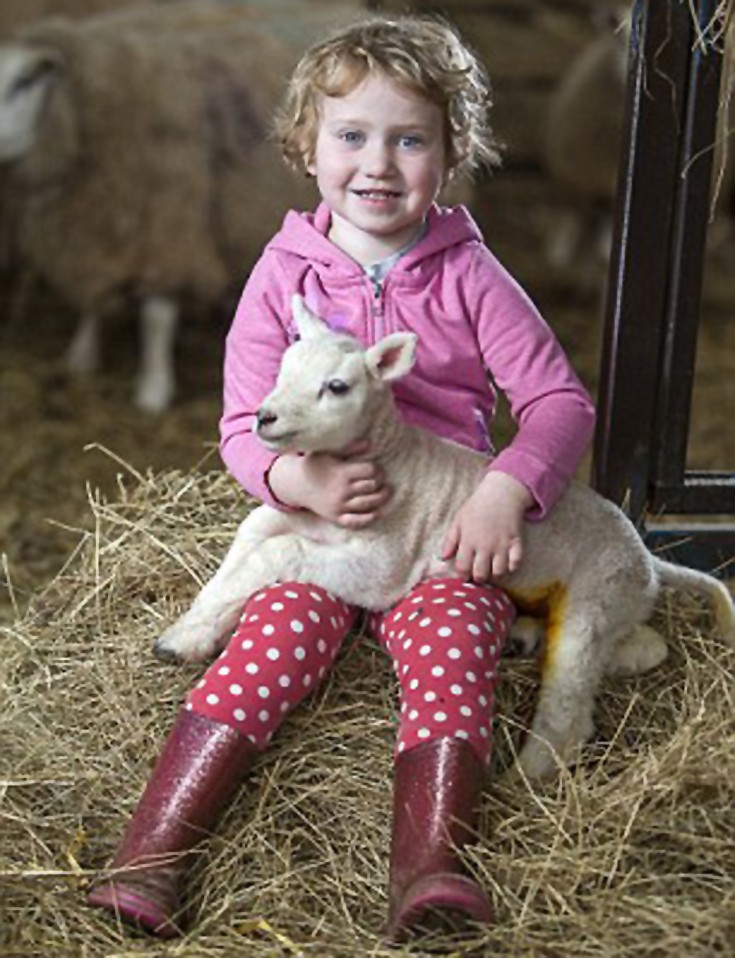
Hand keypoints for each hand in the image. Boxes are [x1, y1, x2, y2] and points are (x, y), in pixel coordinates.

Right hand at [267, 440, 391, 528]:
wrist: (297, 484)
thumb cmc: (316, 465)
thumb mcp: (330, 453)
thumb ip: (350, 449)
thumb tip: (369, 443)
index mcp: (342, 473)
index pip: (370, 470)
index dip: (378, 469)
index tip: (378, 468)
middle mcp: (342, 490)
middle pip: (372, 486)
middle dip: (381, 481)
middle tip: (382, 479)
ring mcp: (339, 506)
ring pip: (368, 503)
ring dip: (382, 498)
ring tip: (387, 492)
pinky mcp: (337, 518)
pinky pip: (355, 522)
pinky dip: (368, 519)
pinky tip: (377, 513)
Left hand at [441, 470, 533, 580]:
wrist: (500, 494)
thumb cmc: (476, 507)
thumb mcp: (458, 521)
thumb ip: (450, 540)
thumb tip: (443, 558)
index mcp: (468, 541)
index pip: (462, 568)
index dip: (462, 575)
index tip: (464, 575)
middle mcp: (485, 546)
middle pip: (481, 574)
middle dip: (478, 578)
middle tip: (478, 574)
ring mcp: (501, 545)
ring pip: (499, 572)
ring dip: (495, 574)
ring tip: (492, 568)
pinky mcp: (516, 542)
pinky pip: (516, 563)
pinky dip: (512, 566)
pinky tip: (507, 562)